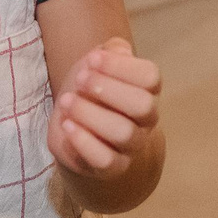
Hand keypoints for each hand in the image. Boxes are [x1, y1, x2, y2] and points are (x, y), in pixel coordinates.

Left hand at [46, 38, 161, 179]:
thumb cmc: (90, 91)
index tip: (92, 59)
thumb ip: (112, 51)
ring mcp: (131, 146)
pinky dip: (84, 140)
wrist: (73, 127)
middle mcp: (146, 120)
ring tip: (67, 101)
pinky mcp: (112, 166)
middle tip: (80, 79)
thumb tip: (119, 51)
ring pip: (123, 132)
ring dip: (90, 113)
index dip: (121, 66)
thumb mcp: (98, 63)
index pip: (150, 77)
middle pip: (143, 105)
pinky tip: (67, 125)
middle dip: (107, 88)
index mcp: (147, 91)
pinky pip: (105, 159)